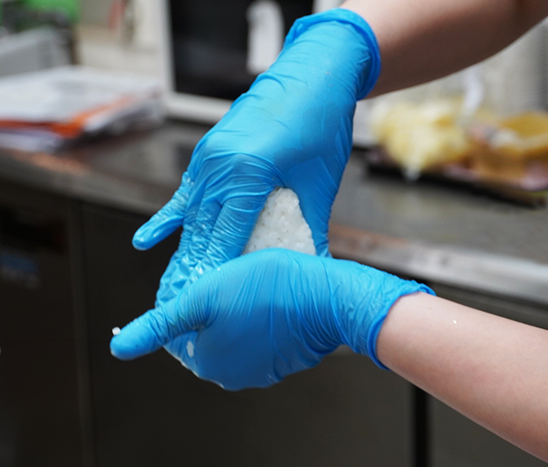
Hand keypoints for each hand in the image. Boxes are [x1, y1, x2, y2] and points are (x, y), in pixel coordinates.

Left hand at [110, 249, 432, 389]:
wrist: (330, 297)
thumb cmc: (270, 289)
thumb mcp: (205, 296)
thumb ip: (161, 323)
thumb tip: (119, 348)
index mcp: (206, 361)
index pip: (176, 330)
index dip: (186, 296)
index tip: (204, 273)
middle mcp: (231, 374)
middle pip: (207, 331)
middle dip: (212, 303)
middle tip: (227, 272)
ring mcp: (262, 369)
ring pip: (236, 331)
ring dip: (237, 307)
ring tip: (250, 277)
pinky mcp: (287, 358)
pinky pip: (263, 335)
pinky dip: (262, 316)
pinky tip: (271, 294)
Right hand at [131, 9, 380, 310]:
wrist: (314, 74)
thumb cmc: (321, 126)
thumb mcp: (320, 183)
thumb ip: (311, 227)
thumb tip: (314, 266)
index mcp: (248, 173)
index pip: (227, 236)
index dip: (215, 273)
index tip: (204, 305)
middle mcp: (220, 165)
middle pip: (201, 230)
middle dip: (191, 272)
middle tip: (178, 308)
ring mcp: (209, 156)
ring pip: (191, 215)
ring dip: (181, 252)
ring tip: (168, 287)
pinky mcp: (208, 150)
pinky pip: (187, 193)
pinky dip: (171, 219)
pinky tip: (147, 240)